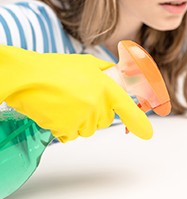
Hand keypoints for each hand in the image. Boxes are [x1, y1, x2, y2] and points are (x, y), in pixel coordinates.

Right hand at [0, 46, 152, 141]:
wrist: (27, 77)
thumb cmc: (56, 69)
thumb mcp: (87, 64)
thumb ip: (107, 72)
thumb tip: (119, 76)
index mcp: (106, 88)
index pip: (127, 108)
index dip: (138, 121)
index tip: (147, 133)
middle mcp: (98, 105)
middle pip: (105, 120)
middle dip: (96, 112)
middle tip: (78, 97)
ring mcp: (83, 118)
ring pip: (89, 128)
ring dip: (79, 120)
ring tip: (64, 103)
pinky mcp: (67, 129)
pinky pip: (72, 134)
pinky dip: (65, 127)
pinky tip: (56, 111)